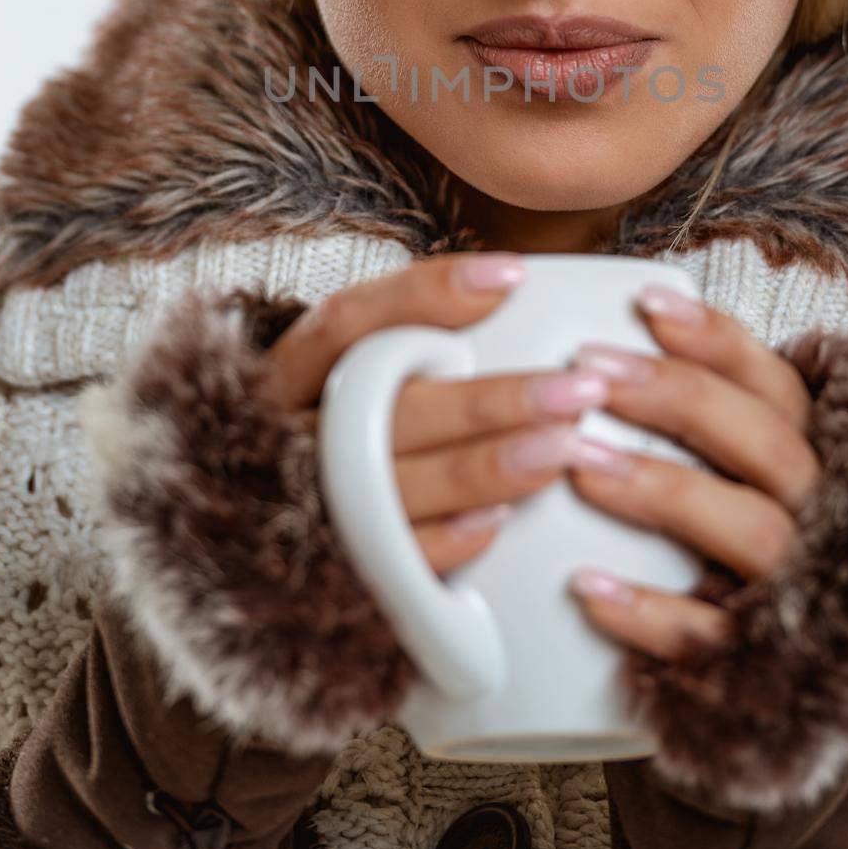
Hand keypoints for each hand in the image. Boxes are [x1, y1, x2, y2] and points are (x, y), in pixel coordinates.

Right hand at [259, 251, 629, 578]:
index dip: (426, 294)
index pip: (348, 320)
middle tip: (577, 390)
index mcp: (292, 373)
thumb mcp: (357, 374)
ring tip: (566, 448)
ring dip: (485, 468)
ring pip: (394, 485)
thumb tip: (513, 286)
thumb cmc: (346, 430)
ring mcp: (306, 505)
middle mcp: (292, 434)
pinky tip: (501, 523)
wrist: (270, 534)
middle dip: (487, 401)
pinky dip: (445, 542)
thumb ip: (413, 335)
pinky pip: (388, 562)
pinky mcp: (332, 573)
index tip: (513, 275)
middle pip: (384, 409)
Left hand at [564, 283, 822, 660]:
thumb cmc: (755, 550)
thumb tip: (613, 348)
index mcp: (817, 456)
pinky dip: (650, 611)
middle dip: (678, 397)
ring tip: (580, 464)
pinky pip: (713, 635)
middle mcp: (823, 515)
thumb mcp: (749, 474)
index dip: (717, 340)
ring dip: (664, 488)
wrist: (817, 692)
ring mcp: (802, 589)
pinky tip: (586, 587)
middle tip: (590, 371)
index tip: (646, 305)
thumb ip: (708, 417)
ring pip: (750, 528)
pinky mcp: (769, 665)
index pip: (777, 385)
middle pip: (768, 442)